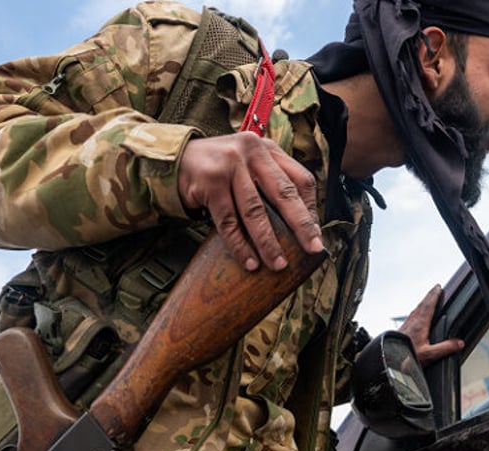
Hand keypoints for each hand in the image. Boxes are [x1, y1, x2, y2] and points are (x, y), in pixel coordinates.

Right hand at [178, 132, 323, 270]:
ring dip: (268, 242)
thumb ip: (269, 182)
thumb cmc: (217, 169)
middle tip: (312, 248)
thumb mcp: (247, 166)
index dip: (309, 208)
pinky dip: (240, 246)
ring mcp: (229, 164)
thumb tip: (299, 224)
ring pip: (255, 211)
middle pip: (283, 193)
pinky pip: (229, 222)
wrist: (173, 161)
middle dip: (300, 225)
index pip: (299, 179)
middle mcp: (251, 150)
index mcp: (266, 148)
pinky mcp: (210, 182)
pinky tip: (250, 262)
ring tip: (278, 264)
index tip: (314, 232)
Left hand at [399, 285, 463, 366]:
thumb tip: (458, 343)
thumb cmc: (405, 357)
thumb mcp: (429, 355)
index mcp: (419, 325)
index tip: (438, 288)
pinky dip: (416, 311)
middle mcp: (411, 323)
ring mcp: (405, 326)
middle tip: (435, 288)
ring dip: (423, 302)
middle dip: (429, 295)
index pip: (428, 306)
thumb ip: (445, 348)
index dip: (434, 296)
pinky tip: (415, 316)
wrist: (388, 361)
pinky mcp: (401, 331)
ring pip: (415, 310)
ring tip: (427, 299)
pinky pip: (410, 316)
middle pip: (421, 305)